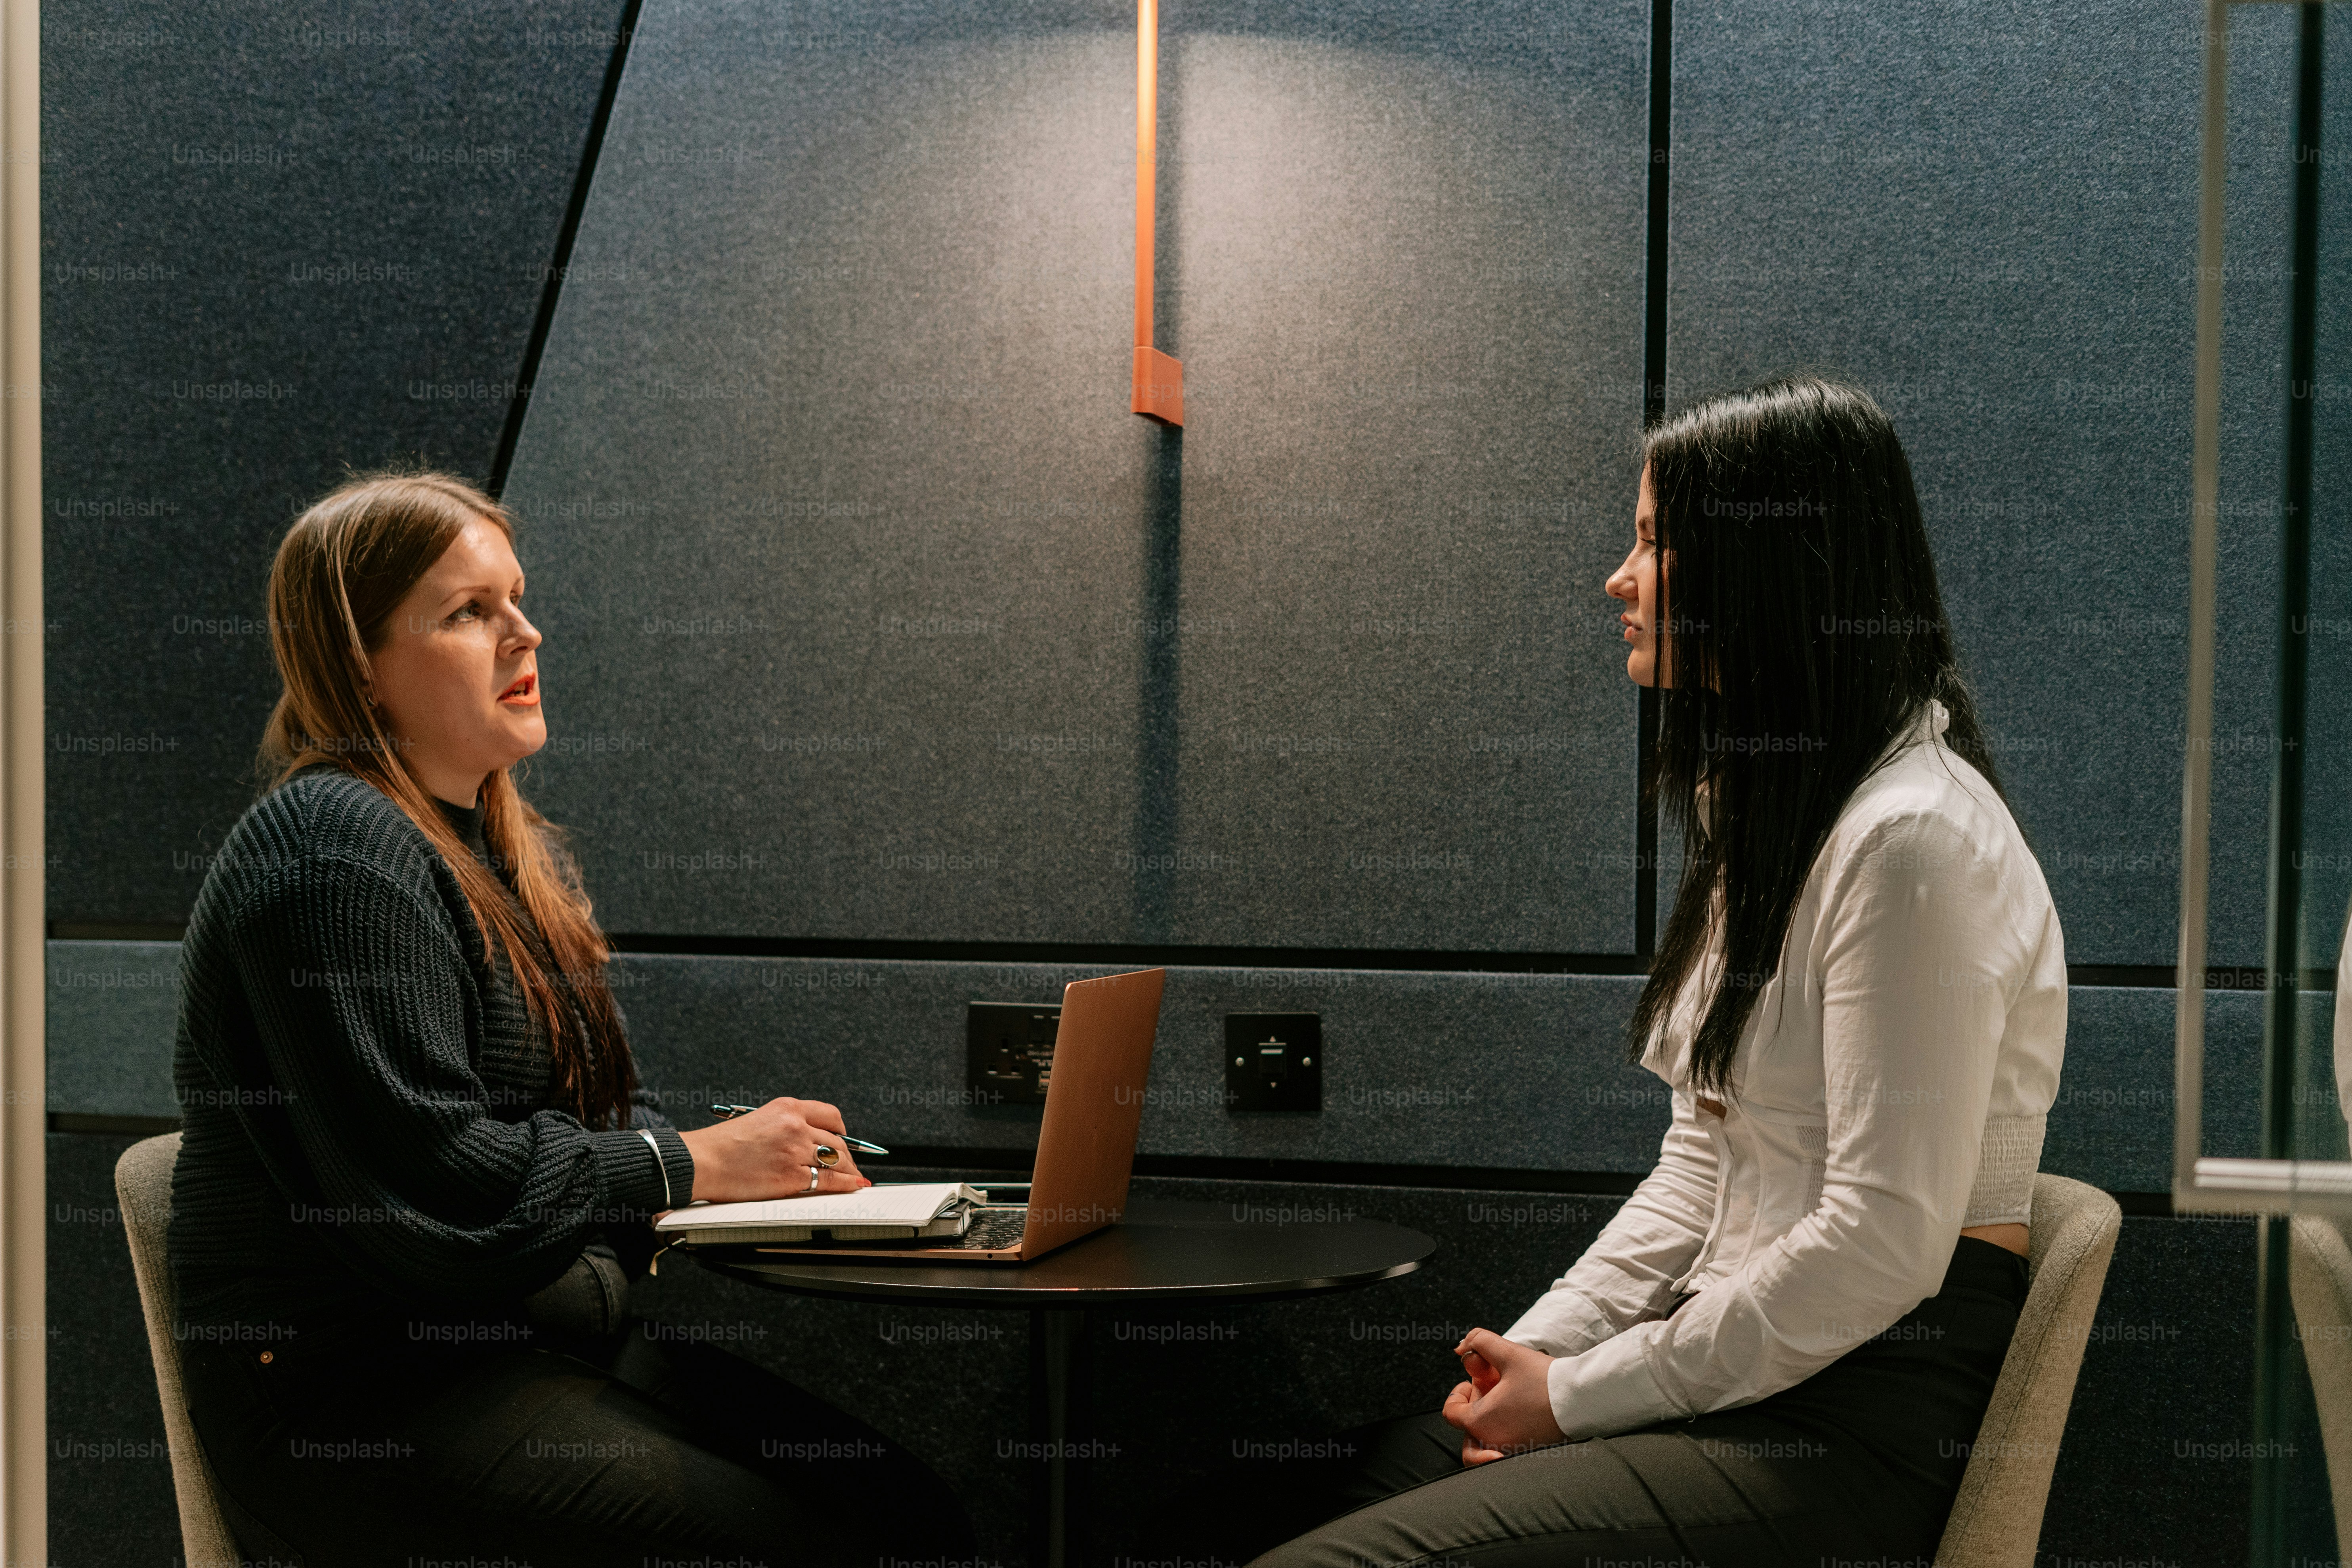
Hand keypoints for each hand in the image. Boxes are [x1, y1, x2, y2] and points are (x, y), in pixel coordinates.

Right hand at [676, 1097, 872, 1202]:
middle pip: (837, 1141)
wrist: (703, 1161)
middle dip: (848, 1156)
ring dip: (849, 1172)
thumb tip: (808, 1141)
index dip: (841, 1130)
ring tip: (854, 1179)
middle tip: (850, 1166)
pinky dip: (846, 1184)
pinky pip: (830, 1180)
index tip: (844, 1139)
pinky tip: (853, 1187)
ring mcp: (796, 1150)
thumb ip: (785, 1127)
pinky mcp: (792, 1175)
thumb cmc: (722, 1145)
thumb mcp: (759, 1121)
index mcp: (787, 1108)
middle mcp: (796, 1125)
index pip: (830, 1115)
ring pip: (837, 1160)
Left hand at [1440, 1328, 1563, 1466]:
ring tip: (1509, 1399)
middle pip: (1468, 1429)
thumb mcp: (1508, 1352)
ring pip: (1487, 1440)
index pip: (1451, 1412)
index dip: (1458, 1393)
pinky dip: (1508, 1428)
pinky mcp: (1529, 1452)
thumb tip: (1462, 1346)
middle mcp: (1492, 1442)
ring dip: (1491, 1419)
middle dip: (1475, 1407)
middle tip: (1494, 1390)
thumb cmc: (1545, 1380)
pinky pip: (1507, 1446)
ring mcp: (1511, 1451)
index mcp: (1480, 1421)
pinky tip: (1524, 1408)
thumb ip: (1480, 1342)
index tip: (1475, 1381)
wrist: (1584, 1400)